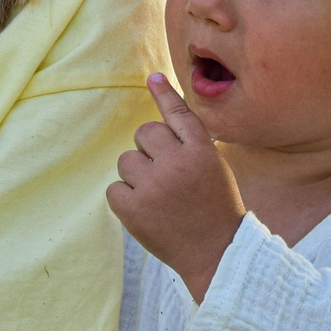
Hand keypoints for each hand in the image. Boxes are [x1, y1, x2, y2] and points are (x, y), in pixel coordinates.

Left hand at [106, 73, 244, 300]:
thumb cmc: (214, 206)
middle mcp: (177, 162)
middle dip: (149, 150)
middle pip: (144, 133)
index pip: (178, 114)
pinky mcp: (133, 210)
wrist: (216, 253)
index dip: (164, 94)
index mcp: (201, 150)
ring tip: (158, 196)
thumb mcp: (212, 166)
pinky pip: (114, 189)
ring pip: (126, 160)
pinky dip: (125, 199)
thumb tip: (157, 115)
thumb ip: (189, 142)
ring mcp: (154, 186)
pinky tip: (146, 211)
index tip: (152, 78)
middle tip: (166, 175)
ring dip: (136, 175)